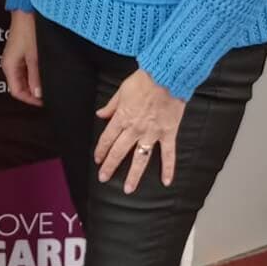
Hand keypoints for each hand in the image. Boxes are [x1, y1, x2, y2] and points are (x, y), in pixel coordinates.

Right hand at [1, 10, 42, 106]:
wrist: (27, 10)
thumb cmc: (28, 29)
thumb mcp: (34, 56)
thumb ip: (36, 76)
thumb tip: (38, 93)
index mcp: (9, 66)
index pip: (16, 92)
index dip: (30, 99)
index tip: (44, 101)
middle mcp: (10, 62)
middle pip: (20, 85)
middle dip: (34, 91)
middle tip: (49, 93)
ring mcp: (16, 56)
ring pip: (25, 77)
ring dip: (36, 81)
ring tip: (49, 82)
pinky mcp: (22, 50)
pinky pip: (28, 67)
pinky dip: (36, 72)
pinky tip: (46, 70)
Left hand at [94, 69, 184, 192]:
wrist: (166, 75)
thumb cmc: (143, 80)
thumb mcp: (121, 90)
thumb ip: (111, 106)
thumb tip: (100, 114)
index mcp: (122, 117)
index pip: (107, 138)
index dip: (101, 150)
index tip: (98, 160)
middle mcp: (135, 128)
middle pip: (119, 151)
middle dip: (110, 166)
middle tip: (104, 178)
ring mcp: (152, 133)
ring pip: (141, 158)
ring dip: (134, 175)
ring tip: (128, 189)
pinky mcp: (168, 133)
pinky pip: (168, 154)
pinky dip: (168, 168)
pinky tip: (166, 181)